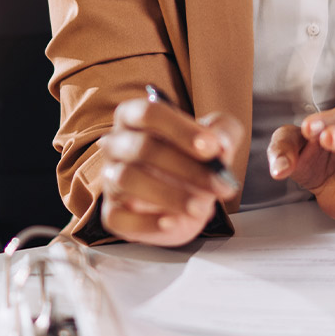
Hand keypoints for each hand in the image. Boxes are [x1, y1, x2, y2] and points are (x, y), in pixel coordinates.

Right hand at [97, 95, 242, 246]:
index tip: (212, 148)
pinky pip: (120, 217)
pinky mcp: (113, 213)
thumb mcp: (218, 139)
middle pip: (142, 148)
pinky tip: (173, 222)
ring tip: (201, 206)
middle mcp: (116, 145)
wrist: (189, 198)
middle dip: (187, 167)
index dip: (181, 130)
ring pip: (128, 180)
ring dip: (171, 195)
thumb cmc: (196, 160)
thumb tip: (220, 144)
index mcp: (136, 117)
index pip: (149, 113)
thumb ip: (224, 132)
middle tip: (220, 183)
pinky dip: (148, 222)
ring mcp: (111, 179)